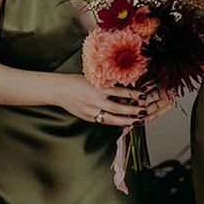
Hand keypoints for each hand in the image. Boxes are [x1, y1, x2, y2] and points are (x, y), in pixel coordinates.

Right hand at [54, 75, 171, 126]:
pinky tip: (123, 123)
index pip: (120, 91)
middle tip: (144, 111)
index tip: (144, 96)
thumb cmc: (78, 82)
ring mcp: (90, 110)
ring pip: (111, 118)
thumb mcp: (95, 80)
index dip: (133, 94)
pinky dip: (114, 123)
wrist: (60, 90)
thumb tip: (126, 95)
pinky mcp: (87, 117)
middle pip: (117, 107)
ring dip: (126, 120)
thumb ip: (108, 87)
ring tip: (137, 121)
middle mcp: (95, 99)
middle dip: (132, 110)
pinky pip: (103, 121)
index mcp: (98, 87)